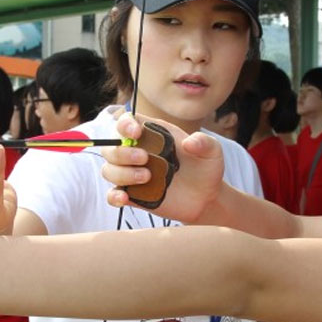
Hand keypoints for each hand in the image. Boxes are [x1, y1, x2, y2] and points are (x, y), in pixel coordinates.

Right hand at [103, 112, 225, 222]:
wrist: (208, 198)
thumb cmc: (207, 169)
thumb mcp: (213, 152)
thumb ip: (204, 142)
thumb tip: (189, 142)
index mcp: (154, 135)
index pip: (127, 122)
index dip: (125, 125)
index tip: (136, 134)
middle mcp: (139, 152)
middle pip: (112, 147)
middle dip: (122, 152)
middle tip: (145, 159)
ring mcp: (134, 174)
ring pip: (109, 170)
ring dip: (122, 173)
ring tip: (147, 178)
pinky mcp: (134, 195)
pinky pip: (112, 195)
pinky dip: (114, 196)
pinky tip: (125, 198)